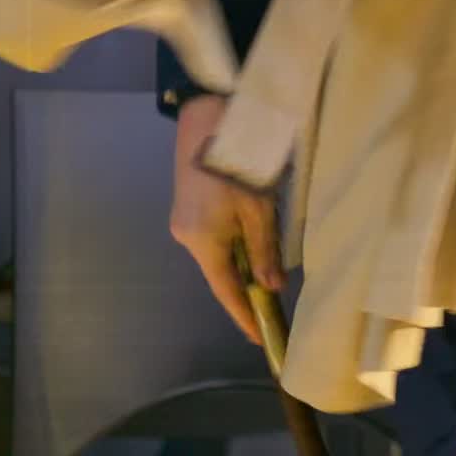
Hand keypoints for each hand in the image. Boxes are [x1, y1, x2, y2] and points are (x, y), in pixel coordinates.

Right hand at [169, 94, 283, 345]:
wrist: (207, 116)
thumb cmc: (238, 163)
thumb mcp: (260, 210)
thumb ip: (264, 251)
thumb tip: (271, 288)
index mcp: (203, 242)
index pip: (226, 291)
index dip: (244, 316)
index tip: (260, 339)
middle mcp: (185, 237)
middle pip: (219, 273)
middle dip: (245, 289)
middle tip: (273, 305)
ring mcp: (182, 221)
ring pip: (217, 253)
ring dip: (240, 263)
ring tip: (267, 270)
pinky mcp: (185, 206)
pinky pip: (212, 237)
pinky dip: (231, 245)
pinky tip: (249, 240)